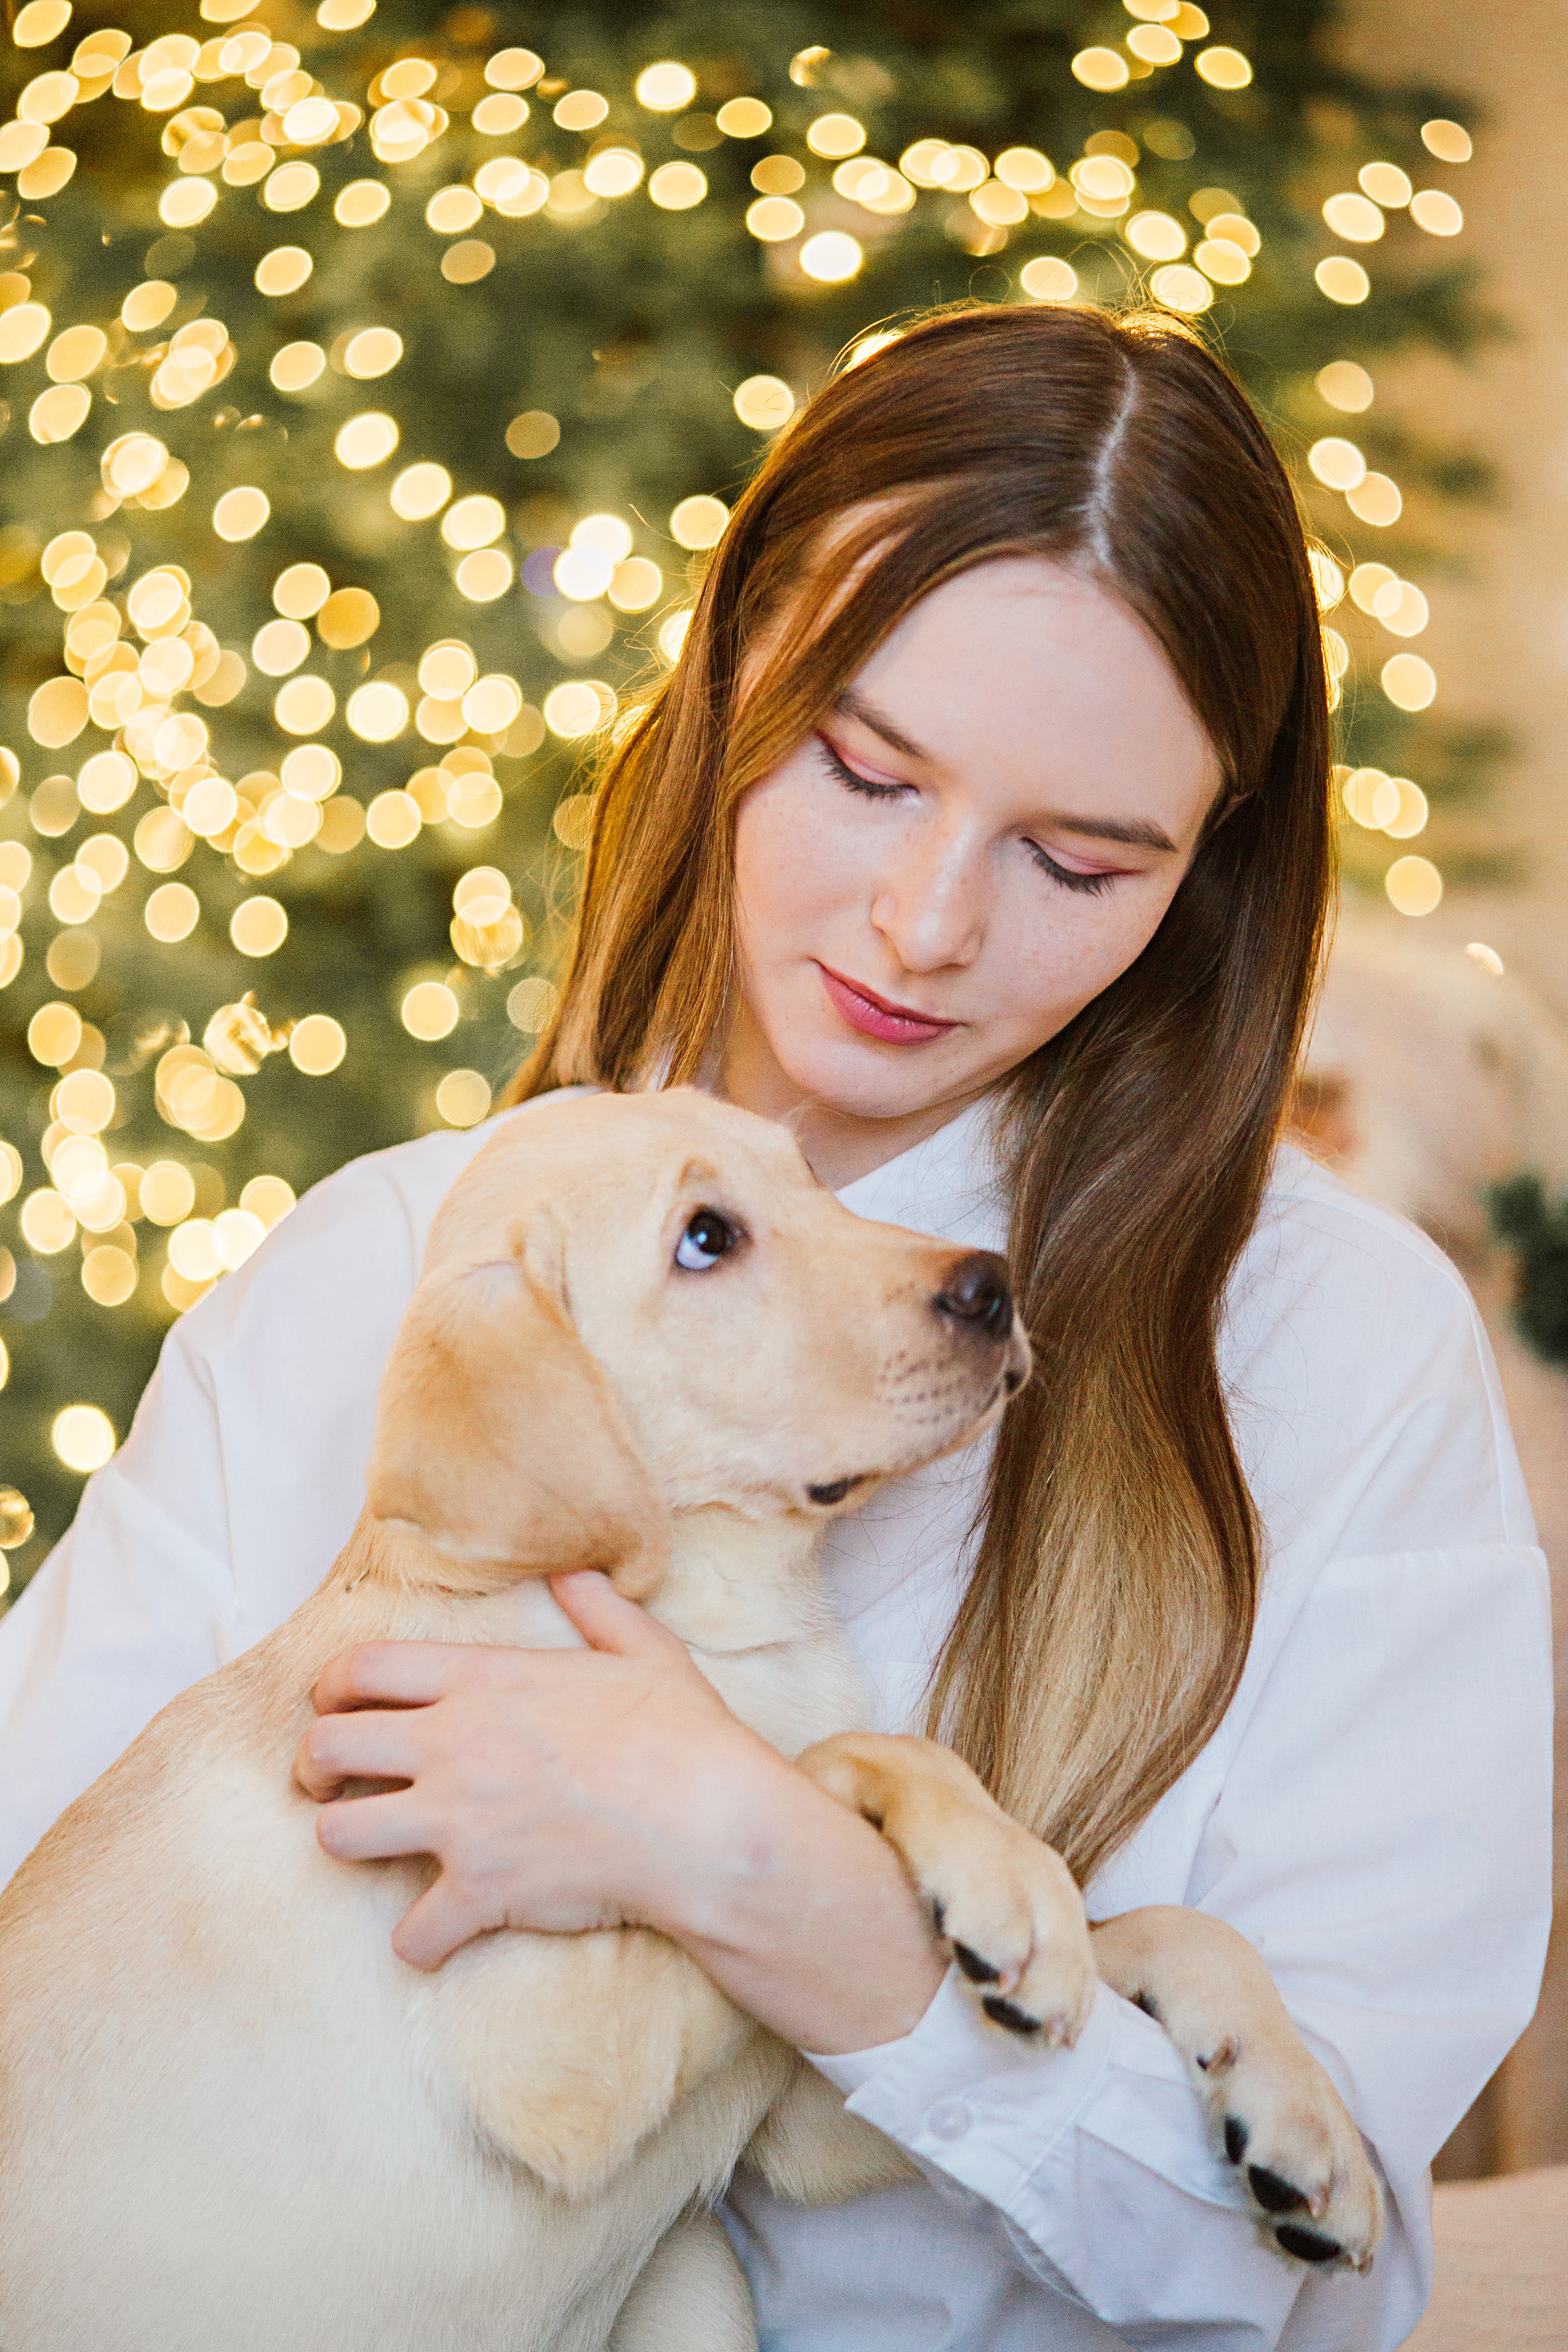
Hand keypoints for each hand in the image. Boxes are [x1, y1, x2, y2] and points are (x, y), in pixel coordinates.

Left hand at [297, 1571, 768, 1967]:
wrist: (707, 1822)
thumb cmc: (683, 1733)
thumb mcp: (644, 1650)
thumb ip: (598, 1608)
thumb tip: (573, 1574)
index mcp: (483, 1680)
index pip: (362, 1667)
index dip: (331, 1687)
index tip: (336, 1706)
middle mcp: (453, 1745)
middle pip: (326, 1747)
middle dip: (316, 1767)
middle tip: (333, 1783)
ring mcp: (459, 1821)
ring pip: (338, 1836)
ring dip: (350, 1845)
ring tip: (378, 1849)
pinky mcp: (480, 1891)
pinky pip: (410, 1933)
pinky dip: (420, 1941)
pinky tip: (439, 1936)